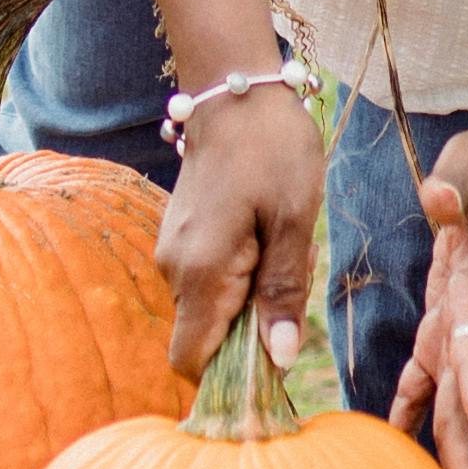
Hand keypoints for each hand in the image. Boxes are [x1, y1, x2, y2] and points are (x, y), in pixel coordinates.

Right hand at [154, 82, 325, 389]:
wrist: (235, 92)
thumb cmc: (272, 150)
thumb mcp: (294, 220)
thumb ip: (282, 291)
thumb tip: (278, 360)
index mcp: (200, 272)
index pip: (190, 362)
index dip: (229, 376)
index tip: (273, 357)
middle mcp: (174, 270)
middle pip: (204, 339)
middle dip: (249, 333)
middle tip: (291, 283)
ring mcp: (173, 253)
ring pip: (209, 310)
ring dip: (247, 301)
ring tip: (282, 249)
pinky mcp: (182, 238)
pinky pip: (207, 282)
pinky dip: (238, 279)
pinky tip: (265, 238)